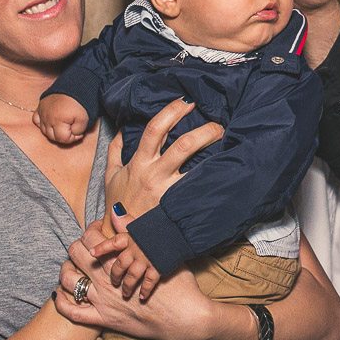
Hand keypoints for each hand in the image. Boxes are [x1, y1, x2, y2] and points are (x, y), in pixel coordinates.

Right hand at [33, 93, 89, 143]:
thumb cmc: (79, 102)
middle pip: (52, 136)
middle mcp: (48, 118)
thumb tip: (73, 134)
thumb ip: (78, 131)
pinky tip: (50, 123)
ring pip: (44, 130)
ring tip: (63, 126)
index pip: (62, 139)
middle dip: (63, 136)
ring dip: (54, 131)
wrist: (74, 85)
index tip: (79, 132)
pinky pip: (36, 120)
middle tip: (72, 130)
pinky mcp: (40, 107)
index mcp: (58, 122)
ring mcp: (43, 112)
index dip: (72, 138)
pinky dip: (42, 124)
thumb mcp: (84, 119)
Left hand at [55, 222, 214, 339]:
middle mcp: (106, 278)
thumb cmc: (178, 284)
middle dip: (76, 248)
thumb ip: (133, 229)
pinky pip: (74, 313)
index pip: (92, 237)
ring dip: (66, 272)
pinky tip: (60, 295)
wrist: (184, 318)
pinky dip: (62, 304)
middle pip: (76, 254)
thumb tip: (116, 210)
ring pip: (70, 282)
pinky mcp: (104, 319)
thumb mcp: (158, 252)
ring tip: (71, 268)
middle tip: (83, 248)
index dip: (90, 230)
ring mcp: (102, 300)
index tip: (95, 231)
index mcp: (118, 259)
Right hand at [103, 97, 223, 217]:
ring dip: (215, 153)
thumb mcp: (110, 175)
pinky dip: (214, 178)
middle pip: (184, 145)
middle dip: (204, 130)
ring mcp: (169, 192)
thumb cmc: (119, 205)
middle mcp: (155, 175)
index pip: (155, 129)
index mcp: (139, 163)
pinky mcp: (180, 207)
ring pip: (198, 168)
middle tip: (218, 123)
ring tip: (228, 144)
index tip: (186, 101)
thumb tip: (122, 128)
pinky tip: (227, 169)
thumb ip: (115, 149)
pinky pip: (200, 189)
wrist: (123, 238)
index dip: (171, 111)